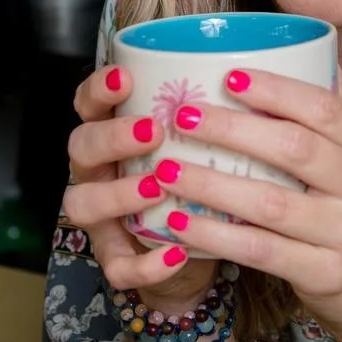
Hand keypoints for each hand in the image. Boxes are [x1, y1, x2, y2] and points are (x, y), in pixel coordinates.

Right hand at [60, 65, 218, 312]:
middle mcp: (99, 172)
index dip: (99, 89)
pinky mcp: (117, 260)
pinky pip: (117, 265)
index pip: (90, 103)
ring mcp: (102, 218)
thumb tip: (259, 78)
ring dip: (118, 194)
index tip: (126, 76)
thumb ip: (212, 116)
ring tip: (157, 188)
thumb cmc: (201, 183)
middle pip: (82, 146)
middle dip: (113, 136)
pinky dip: (145, 262)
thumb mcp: (202, 145)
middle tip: (154, 131)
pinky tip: (176, 253)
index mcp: (115, 136)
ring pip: (83, 203)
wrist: (199, 253)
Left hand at [156, 68, 341, 341]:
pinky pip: (260, 250)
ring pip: (270, 202)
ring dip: (211, 184)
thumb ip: (334, 114)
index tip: (228, 76)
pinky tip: (178, 224)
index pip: (325, 108)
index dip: (275, 90)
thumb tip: (304, 48)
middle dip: (232, 129)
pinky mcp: (327, 275)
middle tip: (181, 117)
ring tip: (166, 170)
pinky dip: (214, 235)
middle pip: (294, 148)